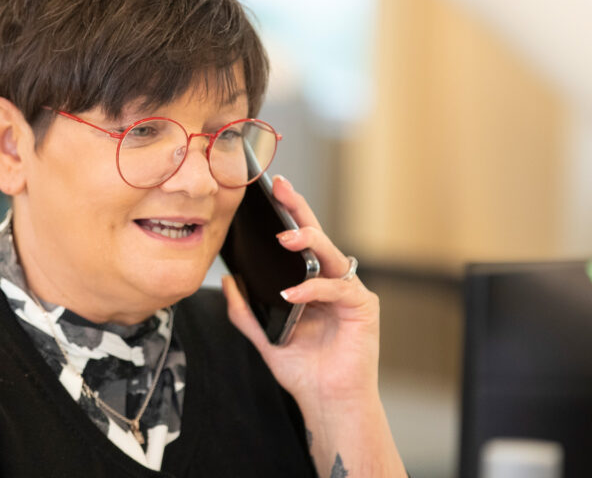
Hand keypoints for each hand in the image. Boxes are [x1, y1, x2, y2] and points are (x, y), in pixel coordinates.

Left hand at [222, 175, 380, 406]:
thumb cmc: (303, 370)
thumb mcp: (265, 336)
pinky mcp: (363, 308)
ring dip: (308, 243)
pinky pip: (337, 289)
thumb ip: (246, 311)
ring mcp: (349, 292)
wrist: (326, 402)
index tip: (273, 189)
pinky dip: (313, 289)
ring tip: (285, 238)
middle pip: (317, 237)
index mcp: (312, 284)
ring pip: (330, 255)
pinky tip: (292, 294)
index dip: (289, 214)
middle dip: (300, 211)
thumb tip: (228, 282)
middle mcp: (332, 282)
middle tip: (283, 190)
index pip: (300, 242)